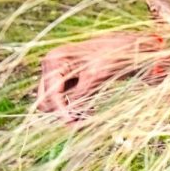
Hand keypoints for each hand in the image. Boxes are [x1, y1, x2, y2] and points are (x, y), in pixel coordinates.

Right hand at [36, 32, 164, 123]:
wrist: (124, 48)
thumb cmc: (110, 58)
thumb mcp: (94, 78)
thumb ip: (79, 96)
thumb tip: (68, 118)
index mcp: (55, 60)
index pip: (50, 93)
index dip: (60, 109)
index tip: (71, 122)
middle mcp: (51, 66)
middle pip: (45, 100)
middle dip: (62, 112)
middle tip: (80, 122)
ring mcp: (57, 74)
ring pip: (53, 104)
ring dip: (68, 112)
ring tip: (87, 118)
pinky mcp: (65, 82)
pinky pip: (63, 102)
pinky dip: (73, 108)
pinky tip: (89, 112)